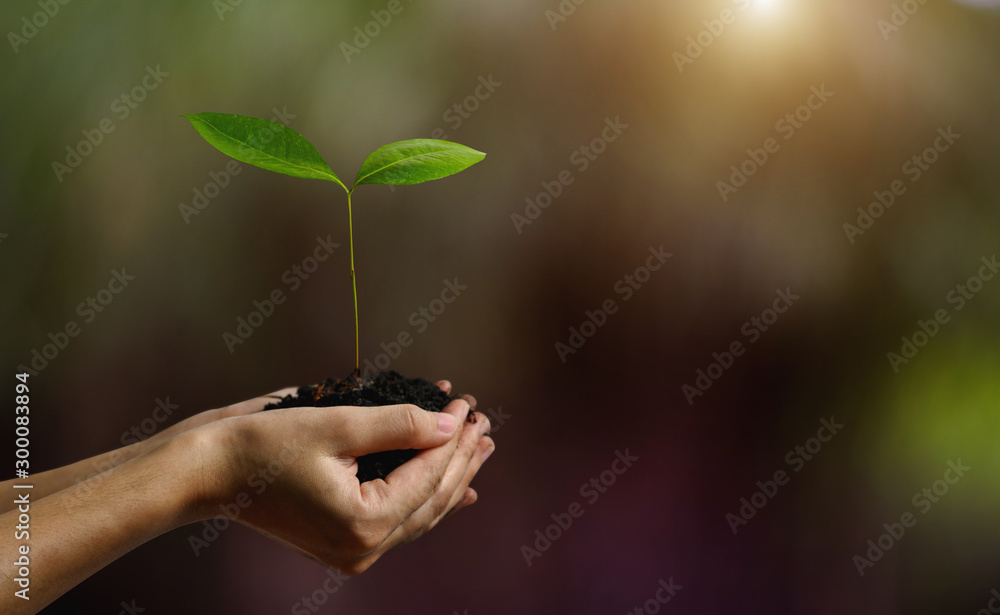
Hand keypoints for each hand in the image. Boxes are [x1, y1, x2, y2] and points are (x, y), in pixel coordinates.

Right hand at [193, 392, 494, 573]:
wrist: (209, 472)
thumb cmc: (262, 445)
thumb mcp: (337, 424)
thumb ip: (400, 425)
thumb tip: (451, 425)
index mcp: (364, 522)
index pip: (428, 475)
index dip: (454, 437)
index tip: (468, 404)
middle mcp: (363, 547)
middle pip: (432, 499)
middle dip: (461, 458)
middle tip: (483, 423)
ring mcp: (354, 551)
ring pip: (421, 513)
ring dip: (452, 478)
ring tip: (479, 447)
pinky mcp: (344, 543)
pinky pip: (400, 521)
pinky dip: (427, 498)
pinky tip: (456, 488)